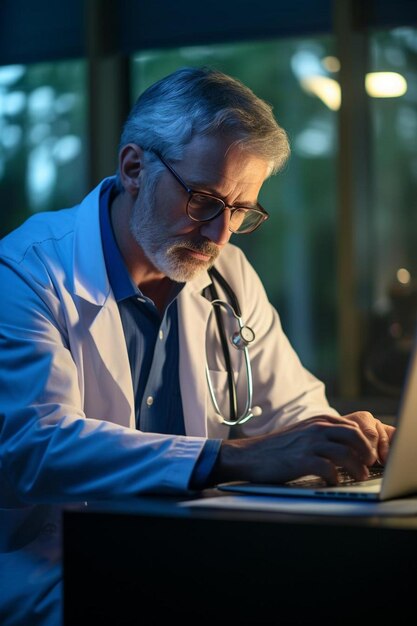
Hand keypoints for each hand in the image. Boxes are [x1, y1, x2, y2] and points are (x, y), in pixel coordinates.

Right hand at [212, 412, 395, 485]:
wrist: (250, 455)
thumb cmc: (279, 447)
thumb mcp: (304, 432)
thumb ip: (324, 433)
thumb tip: (349, 445)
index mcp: (319, 421)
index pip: (353, 426)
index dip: (365, 441)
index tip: (368, 455)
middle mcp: (317, 428)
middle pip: (355, 435)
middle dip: (366, 451)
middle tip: (369, 464)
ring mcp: (309, 444)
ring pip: (346, 453)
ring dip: (357, 468)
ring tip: (359, 477)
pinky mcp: (302, 460)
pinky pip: (329, 470)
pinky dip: (336, 478)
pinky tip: (333, 483)